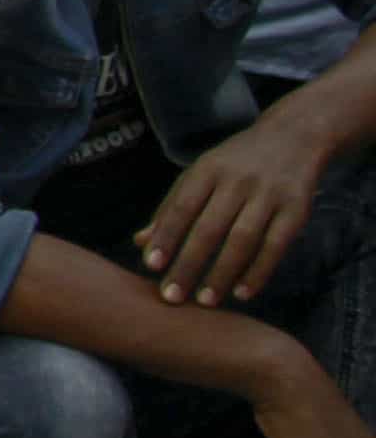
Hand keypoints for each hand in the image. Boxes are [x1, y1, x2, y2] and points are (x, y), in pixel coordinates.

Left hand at [144, 97, 342, 306]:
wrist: (293, 137)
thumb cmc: (236, 163)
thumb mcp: (201, 174)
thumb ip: (172, 208)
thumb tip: (140, 242)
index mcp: (207, 171)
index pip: (181, 207)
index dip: (166, 236)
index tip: (150, 265)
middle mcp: (236, 182)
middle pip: (209, 228)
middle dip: (189, 264)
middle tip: (172, 297)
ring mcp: (268, 195)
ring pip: (243, 239)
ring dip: (223, 273)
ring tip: (205, 301)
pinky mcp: (296, 210)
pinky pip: (276, 245)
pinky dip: (259, 271)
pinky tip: (242, 293)